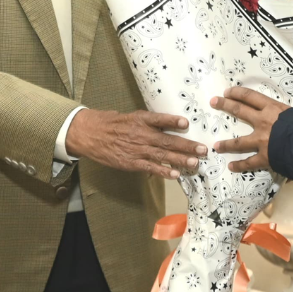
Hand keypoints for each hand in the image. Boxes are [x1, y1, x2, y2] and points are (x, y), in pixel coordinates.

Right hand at [64, 109, 206, 178]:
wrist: (90, 134)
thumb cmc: (112, 124)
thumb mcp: (130, 117)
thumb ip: (149, 122)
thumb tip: (169, 124)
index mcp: (140, 120)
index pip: (159, 119)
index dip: (173, 121)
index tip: (186, 123)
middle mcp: (141, 134)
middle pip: (167, 140)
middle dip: (186, 145)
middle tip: (203, 149)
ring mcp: (137, 149)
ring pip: (162, 155)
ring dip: (180, 159)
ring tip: (195, 162)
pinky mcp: (131, 162)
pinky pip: (150, 167)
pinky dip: (163, 171)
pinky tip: (175, 174)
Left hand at [209, 88, 291, 172]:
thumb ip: (288, 115)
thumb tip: (289, 116)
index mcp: (273, 108)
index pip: (250, 96)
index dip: (237, 93)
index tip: (227, 91)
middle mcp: (263, 121)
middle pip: (240, 110)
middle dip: (225, 105)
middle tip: (214, 102)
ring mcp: (262, 140)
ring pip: (239, 142)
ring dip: (226, 144)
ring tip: (216, 145)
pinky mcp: (265, 157)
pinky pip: (249, 163)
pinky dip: (240, 166)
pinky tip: (231, 167)